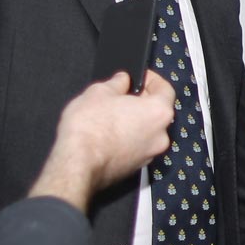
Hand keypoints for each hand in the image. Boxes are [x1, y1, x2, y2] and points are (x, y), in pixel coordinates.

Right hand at [29, 72, 176, 209]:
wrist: (78, 163)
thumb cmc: (90, 127)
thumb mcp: (99, 92)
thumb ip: (117, 83)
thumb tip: (122, 80)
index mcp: (158, 112)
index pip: (166, 89)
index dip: (152, 79)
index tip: (140, 77)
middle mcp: (161, 135)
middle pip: (158, 112)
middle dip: (142, 102)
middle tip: (122, 95)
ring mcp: (150, 154)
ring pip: (148, 131)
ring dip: (135, 122)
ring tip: (112, 115)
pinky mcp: (137, 167)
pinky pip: (138, 146)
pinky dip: (129, 139)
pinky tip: (109, 134)